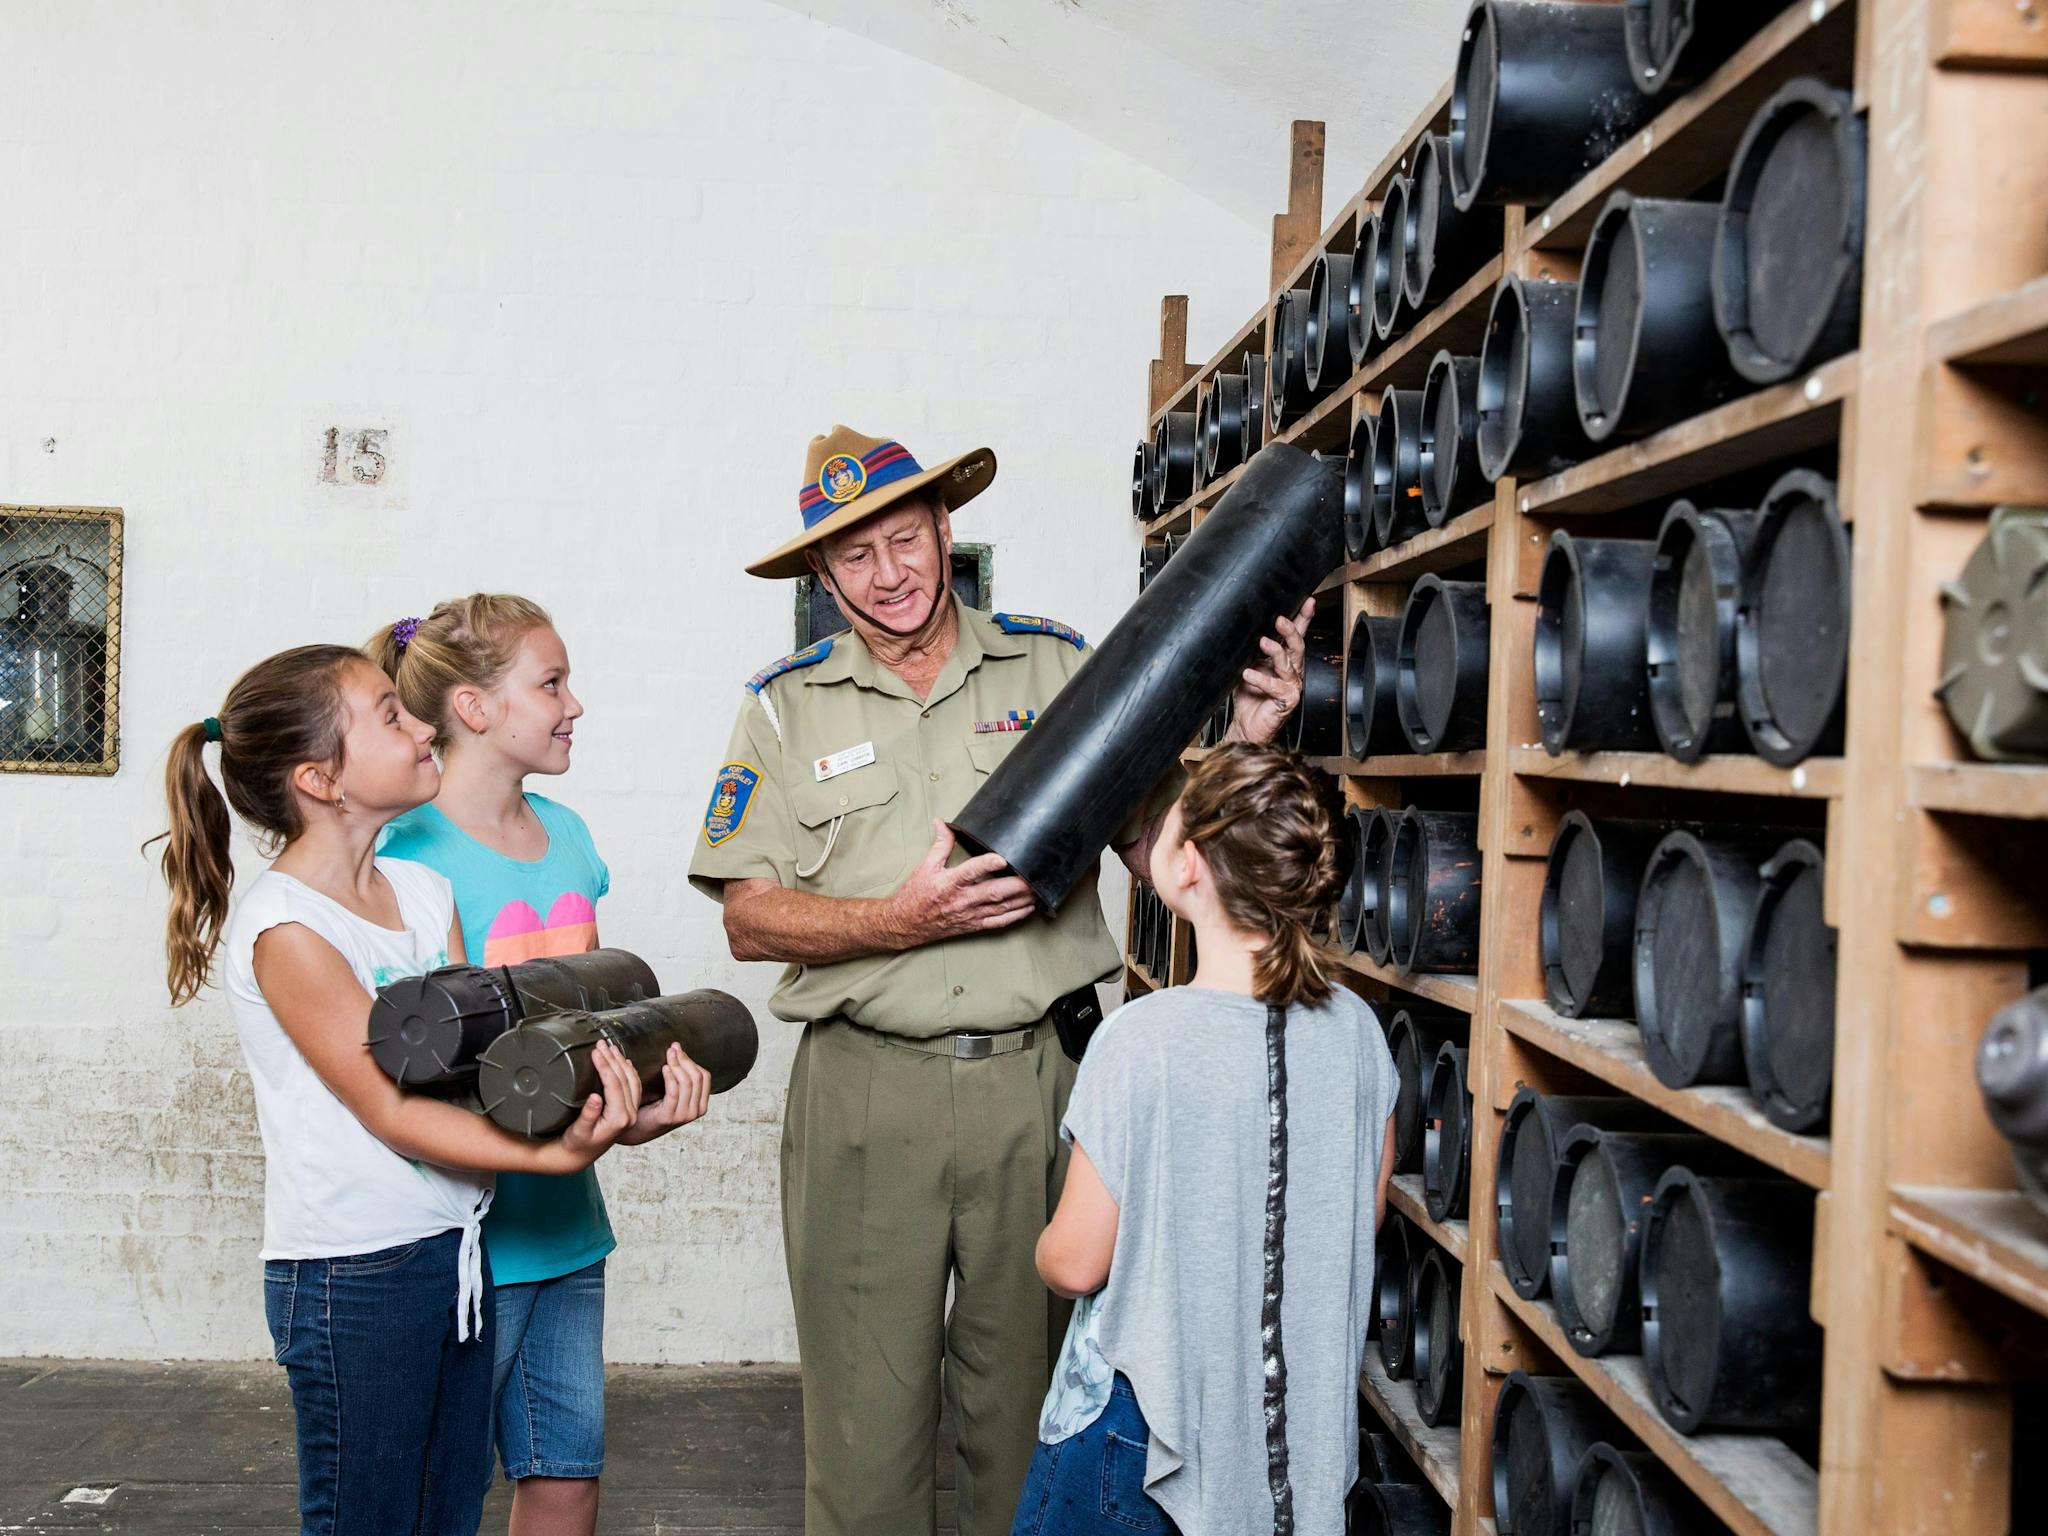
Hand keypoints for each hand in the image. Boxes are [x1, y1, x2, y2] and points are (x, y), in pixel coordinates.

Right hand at [546, 1039, 642, 1169]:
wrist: (580, 1155)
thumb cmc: (576, 1143)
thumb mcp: (579, 1131)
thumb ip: (588, 1116)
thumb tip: (595, 1098)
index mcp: (619, 1119)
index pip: (615, 1085)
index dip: (605, 1066)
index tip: (596, 1051)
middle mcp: (629, 1115)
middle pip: (625, 1080)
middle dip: (613, 1059)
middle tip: (601, 1043)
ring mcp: (631, 1112)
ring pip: (632, 1081)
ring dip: (621, 1062)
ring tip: (610, 1047)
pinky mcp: (628, 1110)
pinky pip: (633, 1086)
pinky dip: (628, 1071)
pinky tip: (622, 1061)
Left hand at [616, 1043, 713, 1143]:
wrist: (636, 1129)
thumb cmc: (653, 1108)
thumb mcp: (674, 1094)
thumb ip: (681, 1078)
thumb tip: (678, 1049)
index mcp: (701, 1105)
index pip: (705, 1076)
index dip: (692, 1060)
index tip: (679, 1049)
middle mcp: (696, 1111)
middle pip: (696, 1077)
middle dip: (684, 1060)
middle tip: (673, 1048)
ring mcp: (683, 1115)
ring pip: (686, 1082)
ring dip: (677, 1065)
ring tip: (668, 1055)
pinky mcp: (668, 1117)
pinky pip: (673, 1091)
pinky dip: (670, 1077)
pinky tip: (664, 1068)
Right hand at [887, 820, 1038, 945]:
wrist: (905, 924)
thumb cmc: (915, 895)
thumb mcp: (925, 866)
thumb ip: (940, 844)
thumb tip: (943, 822)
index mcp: (949, 883)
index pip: (971, 871)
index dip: (987, 864)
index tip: (1003, 858)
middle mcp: (962, 900)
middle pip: (994, 892)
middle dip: (1017, 885)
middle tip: (1034, 875)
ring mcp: (969, 915)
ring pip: (1001, 908)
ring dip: (1022, 899)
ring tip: (1039, 889)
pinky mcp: (973, 925)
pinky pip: (998, 923)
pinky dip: (1016, 916)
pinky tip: (1029, 908)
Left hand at [1229, 597, 1312, 745]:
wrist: (1246, 726)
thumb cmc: (1248, 696)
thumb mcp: (1247, 665)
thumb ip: (1249, 650)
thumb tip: (1242, 628)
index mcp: (1284, 659)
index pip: (1296, 635)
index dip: (1303, 618)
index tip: (1307, 601)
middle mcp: (1291, 670)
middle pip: (1297, 646)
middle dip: (1291, 630)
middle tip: (1280, 620)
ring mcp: (1291, 685)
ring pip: (1288, 664)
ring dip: (1275, 651)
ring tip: (1263, 642)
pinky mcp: (1287, 701)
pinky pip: (1275, 687)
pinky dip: (1261, 679)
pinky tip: (1248, 674)